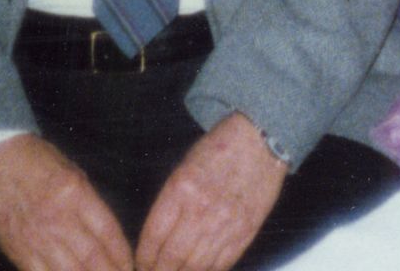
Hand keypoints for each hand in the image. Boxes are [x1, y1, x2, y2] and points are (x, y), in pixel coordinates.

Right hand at [0, 133, 132, 270]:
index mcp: (74, 192)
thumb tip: (106, 234)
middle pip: (92, 259)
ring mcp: (36, 237)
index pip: (108, 232)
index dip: (122, 254)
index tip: (131, 265)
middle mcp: (57, 218)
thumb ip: (88, 200)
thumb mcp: (69, 169)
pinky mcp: (17, 250)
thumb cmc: (33, 158)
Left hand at [136, 113, 286, 270]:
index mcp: (181, 188)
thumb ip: (171, 199)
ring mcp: (225, 225)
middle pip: (173, 257)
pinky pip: (221, 264)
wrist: (260, 141)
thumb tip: (158, 235)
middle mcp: (202, 210)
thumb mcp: (185, 166)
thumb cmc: (218, 148)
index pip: (154, 235)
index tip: (140, 263)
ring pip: (196, 266)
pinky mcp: (245, 233)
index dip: (144, 256)